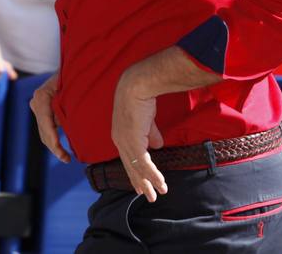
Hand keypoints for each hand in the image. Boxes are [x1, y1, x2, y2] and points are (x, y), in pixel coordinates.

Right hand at [29, 72, 70, 163]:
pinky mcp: (41, 110)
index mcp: (42, 96)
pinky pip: (46, 128)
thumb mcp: (73, 91)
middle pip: (43, 130)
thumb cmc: (76, 77)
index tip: (61, 151)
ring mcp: (37, 105)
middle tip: (66, 159)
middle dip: (54, 146)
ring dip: (54, 145)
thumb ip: (68, 107)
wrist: (74, 66)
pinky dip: (53, 139)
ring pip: (43, 132)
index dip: (53, 139)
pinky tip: (62, 150)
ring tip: (66, 158)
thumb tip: (69, 126)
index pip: (46, 123)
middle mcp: (36, 101)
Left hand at [111, 67, 166, 201]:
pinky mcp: (133, 142)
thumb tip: (158, 146)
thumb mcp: (147, 119)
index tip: (140, 184)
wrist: (137, 85)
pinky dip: (153, 175)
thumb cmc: (142, 96)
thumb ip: (150, 133)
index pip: (128, 158)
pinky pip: (144, 164)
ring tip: (157, 194)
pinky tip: (161, 183)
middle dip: (140, 183)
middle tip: (148, 195)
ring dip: (148, 183)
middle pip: (130, 167)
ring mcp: (125, 142)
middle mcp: (120, 141)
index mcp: (121, 134)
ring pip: (137, 169)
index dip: (135, 171)